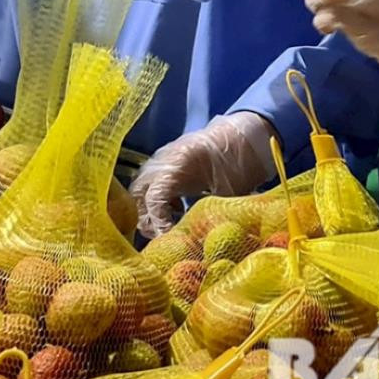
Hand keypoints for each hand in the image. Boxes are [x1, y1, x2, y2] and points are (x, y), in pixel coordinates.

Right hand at [131, 111, 277, 236]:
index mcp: (179, 163)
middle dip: (147, 220)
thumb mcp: (230, 191)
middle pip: (138, 195)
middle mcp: (162, 161)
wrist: (240, 135)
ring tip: (169, 227)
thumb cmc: (237, 161)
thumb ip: (212, 215)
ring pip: (140, 191)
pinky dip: (155, 202)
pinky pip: (147, 185)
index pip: (155, 198)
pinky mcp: (163, 164)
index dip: (158, 222)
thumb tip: (202, 243)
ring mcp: (160, 160)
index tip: (169, 239)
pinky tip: (177, 210)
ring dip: (148, 212)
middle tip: (165, 238)